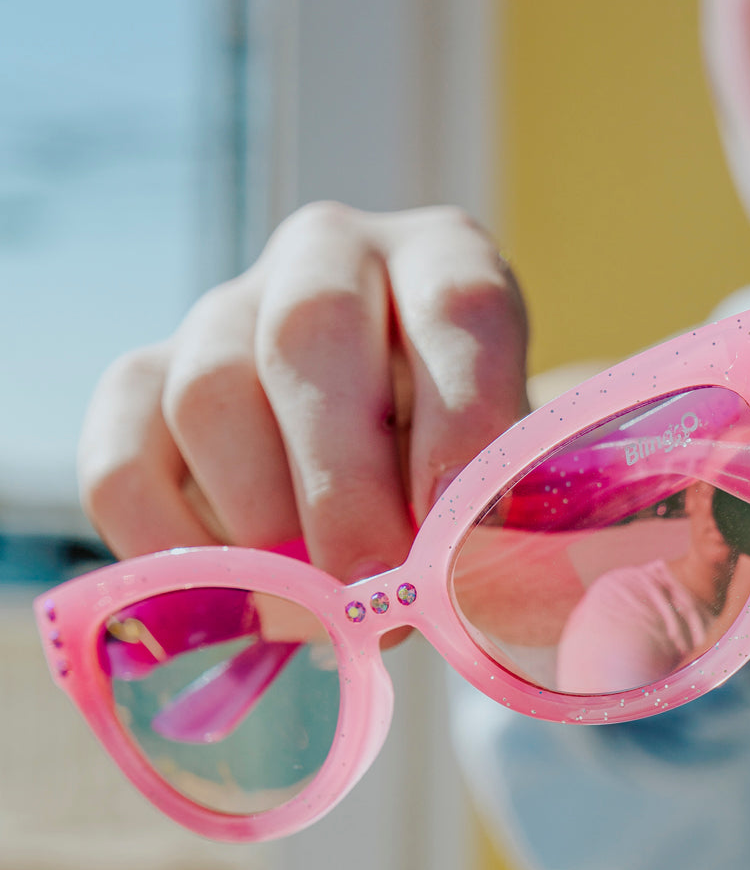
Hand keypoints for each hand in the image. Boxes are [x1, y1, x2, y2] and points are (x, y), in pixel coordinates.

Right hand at [78, 202, 528, 584]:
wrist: (389, 467)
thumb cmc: (469, 478)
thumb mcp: (510, 485)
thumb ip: (500, 519)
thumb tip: (460, 583)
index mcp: (444, 261)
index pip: (458, 307)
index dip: (463, 416)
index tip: (455, 520)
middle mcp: (327, 260)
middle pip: (310, 335)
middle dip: (343, 483)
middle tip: (373, 585)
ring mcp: (223, 312)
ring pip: (209, 396)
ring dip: (264, 525)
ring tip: (321, 609)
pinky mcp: (144, 383)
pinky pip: (120, 466)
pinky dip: (172, 552)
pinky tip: (241, 600)